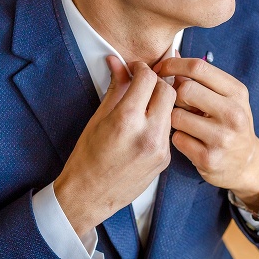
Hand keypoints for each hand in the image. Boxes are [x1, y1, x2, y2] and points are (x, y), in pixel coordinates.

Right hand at [54, 57, 175, 237]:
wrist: (90, 195)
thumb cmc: (87, 158)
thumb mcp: (98, 118)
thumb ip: (115, 88)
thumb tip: (117, 62)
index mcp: (126, 120)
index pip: (148, 78)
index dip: (141, 68)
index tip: (135, 69)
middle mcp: (148, 134)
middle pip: (168, 91)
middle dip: (156, 82)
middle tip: (143, 83)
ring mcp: (160, 148)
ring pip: (171, 110)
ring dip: (160, 102)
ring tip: (143, 104)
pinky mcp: (166, 159)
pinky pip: (168, 129)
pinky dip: (159, 121)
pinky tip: (144, 126)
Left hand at [153, 55, 258, 209]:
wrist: (246, 163)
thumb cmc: (230, 124)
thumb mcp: (227, 97)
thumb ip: (202, 78)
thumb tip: (171, 54)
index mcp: (237, 92)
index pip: (198, 67)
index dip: (173, 64)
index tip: (160, 69)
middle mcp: (233, 113)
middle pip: (184, 90)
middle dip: (175, 96)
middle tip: (179, 104)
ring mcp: (222, 137)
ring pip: (176, 116)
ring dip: (174, 119)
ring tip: (186, 124)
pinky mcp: (209, 158)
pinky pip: (177, 139)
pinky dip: (178, 139)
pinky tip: (190, 141)